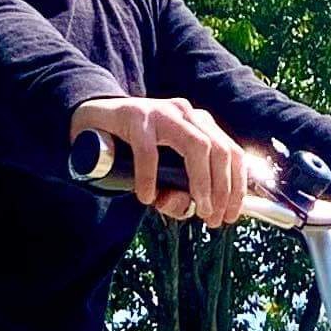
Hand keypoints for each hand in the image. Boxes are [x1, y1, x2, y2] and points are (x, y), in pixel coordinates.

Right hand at [69, 93, 262, 226]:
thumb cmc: (133, 150)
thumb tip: (187, 209)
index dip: (237, 187)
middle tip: (212, 218)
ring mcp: (163, 112)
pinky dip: (150, 178)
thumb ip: (175, 194)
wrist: (93, 121)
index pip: (233, 153)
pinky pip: (148, 151)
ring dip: (201, 182)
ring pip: (196, 146)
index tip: (232, 215)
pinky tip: (146, 197)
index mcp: (200, 125)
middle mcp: (187, 115)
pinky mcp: (136, 117)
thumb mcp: (161, 176)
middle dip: (223, 189)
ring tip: (194, 209)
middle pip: (220, 151)